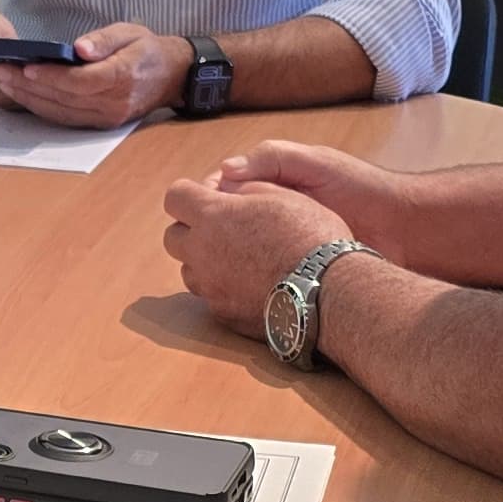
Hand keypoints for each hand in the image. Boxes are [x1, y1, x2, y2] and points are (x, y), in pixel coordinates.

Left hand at [1, 20, 185, 128]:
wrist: (172, 77)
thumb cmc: (147, 49)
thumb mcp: (130, 32)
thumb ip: (104, 39)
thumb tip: (79, 48)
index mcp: (122, 77)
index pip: (79, 81)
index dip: (50, 76)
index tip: (26, 66)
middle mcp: (114, 103)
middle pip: (64, 98)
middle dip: (30, 86)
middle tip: (2, 72)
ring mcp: (107, 117)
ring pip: (62, 112)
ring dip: (31, 99)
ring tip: (6, 83)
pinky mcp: (102, 124)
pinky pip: (67, 119)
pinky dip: (43, 109)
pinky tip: (25, 96)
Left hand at [161, 173, 353, 333]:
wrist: (329, 291)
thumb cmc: (311, 235)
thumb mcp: (282, 194)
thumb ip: (244, 187)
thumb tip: (224, 188)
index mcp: (213, 216)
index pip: (175, 197)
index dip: (191, 193)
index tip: (211, 196)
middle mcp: (201, 252)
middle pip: (173, 237)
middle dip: (192, 229)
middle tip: (224, 227)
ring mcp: (210, 287)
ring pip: (190, 270)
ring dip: (205, 261)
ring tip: (240, 257)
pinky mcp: (224, 314)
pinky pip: (211, 296)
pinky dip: (223, 287)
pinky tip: (252, 283)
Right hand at [215, 139, 425, 267]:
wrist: (403, 228)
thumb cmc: (360, 188)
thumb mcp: (315, 163)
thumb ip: (273, 159)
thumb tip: (223, 170)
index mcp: (271, 180)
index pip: (222, 186)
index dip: (206, 197)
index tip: (197, 209)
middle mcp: (270, 210)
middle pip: (224, 219)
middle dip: (209, 228)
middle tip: (201, 241)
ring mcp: (279, 240)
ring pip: (237, 247)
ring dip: (223, 254)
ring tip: (214, 262)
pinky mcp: (291, 264)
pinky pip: (258, 268)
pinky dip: (244, 273)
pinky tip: (237, 278)